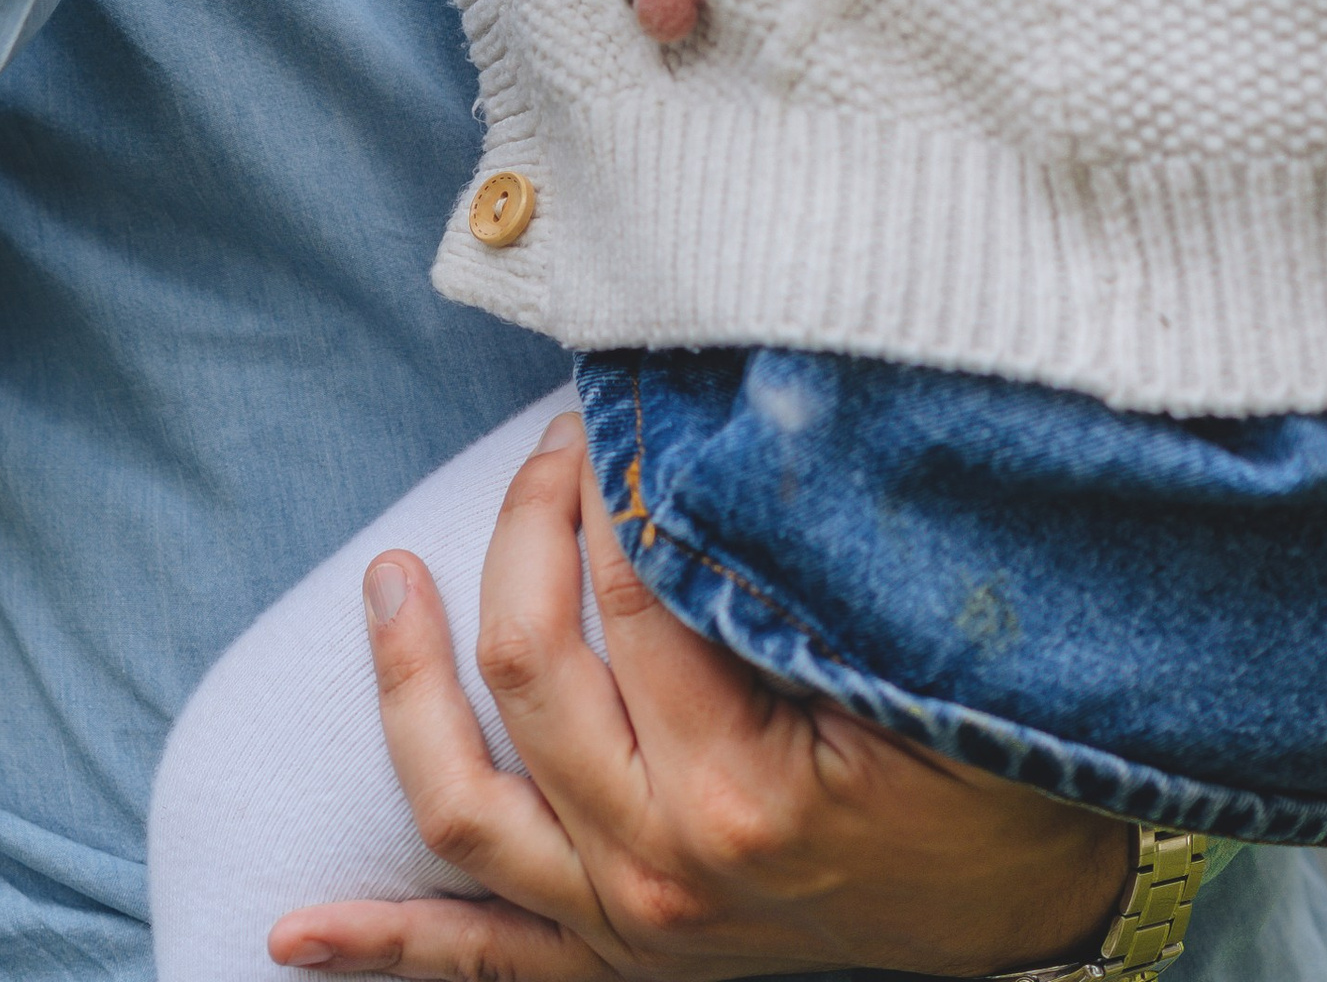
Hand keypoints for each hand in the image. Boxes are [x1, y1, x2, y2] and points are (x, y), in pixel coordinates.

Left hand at [270, 415, 1128, 981]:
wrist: (1035, 921)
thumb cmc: (994, 769)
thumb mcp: (920, 653)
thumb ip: (812, 552)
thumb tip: (713, 416)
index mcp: (740, 788)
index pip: (629, 582)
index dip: (614, 472)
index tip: (621, 400)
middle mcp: (662, 866)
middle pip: (529, 664)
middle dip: (526, 526)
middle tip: (562, 444)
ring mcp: (628, 925)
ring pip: (462, 802)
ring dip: (404, 687)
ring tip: (387, 580)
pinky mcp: (617, 964)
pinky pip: (479, 964)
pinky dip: (382, 947)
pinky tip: (291, 929)